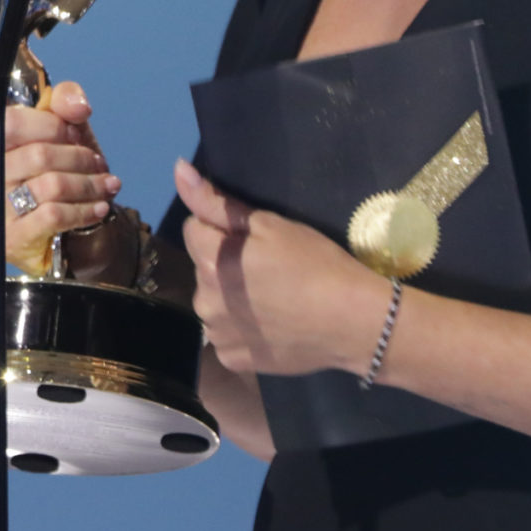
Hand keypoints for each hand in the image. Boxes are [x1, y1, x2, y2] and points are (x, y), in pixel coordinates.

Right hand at [0, 79, 119, 275]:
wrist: (67, 228)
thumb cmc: (59, 172)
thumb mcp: (64, 129)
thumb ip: (66, 102)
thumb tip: (77, 106)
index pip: (13, 123)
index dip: (52, 126)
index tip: (75, 134)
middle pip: (38, 155)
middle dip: (78, 157)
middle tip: (98, 163)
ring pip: (51, 185)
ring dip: (89, 184)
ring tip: (106, 184)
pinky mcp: (10, 238)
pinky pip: (54, 215)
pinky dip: (84, 209)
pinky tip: (99, 207)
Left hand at [175, 158, 379, 377]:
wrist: (353, 321)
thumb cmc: (314, 264)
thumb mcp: (269, 224)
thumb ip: (215, 202)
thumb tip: (178, 169)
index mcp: (209, 262)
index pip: (194, 229)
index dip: (223, 227)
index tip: (254, 238)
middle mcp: (203, 301)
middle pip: (203, 267)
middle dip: (224, 263)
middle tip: (268, 269)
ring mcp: (218, 335)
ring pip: (214, 303)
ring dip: (230, 297)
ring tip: (271, 299)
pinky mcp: (234, 360)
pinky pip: (226, 336)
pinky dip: (242, 329)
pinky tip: (270, 326)